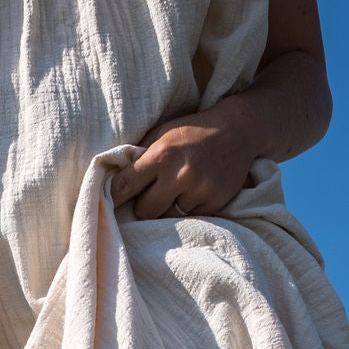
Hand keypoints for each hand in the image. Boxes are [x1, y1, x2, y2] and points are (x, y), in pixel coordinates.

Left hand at [110, 96, 260, 219]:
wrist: (239, 130)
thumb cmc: (192, 131)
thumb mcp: (163, 133)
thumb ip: (140, 156)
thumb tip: (113, 180)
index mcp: (162, 155)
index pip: (125, 186)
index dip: (114, 196)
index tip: (108, 201)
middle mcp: (180, 175)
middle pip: (145, 212)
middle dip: (144, 206)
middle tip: (150, 196)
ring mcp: (200, 191)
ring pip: (168, 217)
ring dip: (167, 208)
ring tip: (176, 191)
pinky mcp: (215, 203)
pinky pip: (190, 218)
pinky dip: (188, 209)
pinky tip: (194, 192)